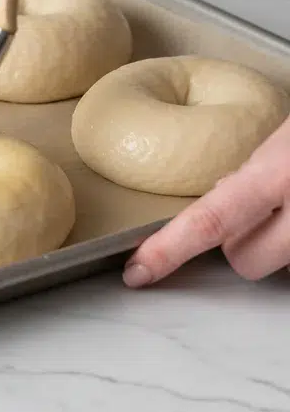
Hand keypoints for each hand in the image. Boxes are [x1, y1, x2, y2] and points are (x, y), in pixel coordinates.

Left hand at [123, 113, 289, 286]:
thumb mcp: (289, 140)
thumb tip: (220, 199)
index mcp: (279, 171)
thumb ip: (256, 173)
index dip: (168, 249)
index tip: (137, 271)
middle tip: (268, 212)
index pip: (210, 218)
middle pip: (245, 261)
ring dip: (286, 248)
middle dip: (247, 244)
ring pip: (284, 269)